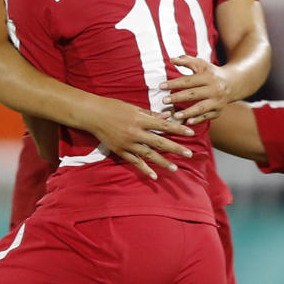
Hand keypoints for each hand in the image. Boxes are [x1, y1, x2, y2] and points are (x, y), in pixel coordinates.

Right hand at [79, 94, 194, 180]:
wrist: (92, 115)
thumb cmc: (113, 107)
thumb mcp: (133, 107)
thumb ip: (150, 114)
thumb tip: (167, 117)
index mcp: (140, 119)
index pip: (164, 125)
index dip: (178, 129)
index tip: (191, 133)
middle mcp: (135, 132)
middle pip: (160, 142)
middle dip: (176, 149)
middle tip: (189, 154)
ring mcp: (128, 143)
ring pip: (149, 155)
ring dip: (163, 162)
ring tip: (175, 169)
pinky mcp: (120, 151)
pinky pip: (135, 162)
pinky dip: (145, 169)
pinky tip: (154, 176)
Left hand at [164, 55, 236, 122]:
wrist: (233, 83)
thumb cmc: (212, 73)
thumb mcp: (201, 64)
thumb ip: (186, 60)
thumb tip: (171, 59)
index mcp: (209, 77)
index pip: (188, 81)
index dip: (174, 83)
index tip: (161, 86)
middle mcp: (214, 89)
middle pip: (193, 94)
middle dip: (178, 97)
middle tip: (164, 100)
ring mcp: (217, 101)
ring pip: (201, 108)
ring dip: (187, 112)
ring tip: (175, 115)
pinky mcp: (218, 111)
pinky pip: (207, 117)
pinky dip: (197, 120)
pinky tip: (187, 122)